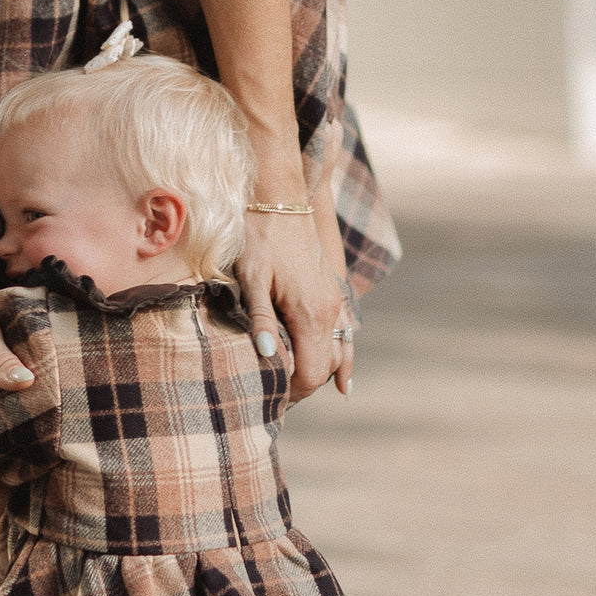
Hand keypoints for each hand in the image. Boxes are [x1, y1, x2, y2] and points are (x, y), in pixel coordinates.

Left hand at [239, 119, 352, 401]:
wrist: (281, 197)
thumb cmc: (259, 237)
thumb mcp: (251, 279)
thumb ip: (261, 319)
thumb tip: (266, 356)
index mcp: (311, 313)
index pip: (310, 373)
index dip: (290, 391)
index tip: (268, 397)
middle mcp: (330, 311)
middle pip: (324, 369)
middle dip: (301, 387)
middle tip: (273, 398)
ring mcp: (336, 302)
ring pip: (337, 354)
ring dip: (317, 373)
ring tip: (293, 391)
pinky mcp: (333, 293)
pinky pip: (344, 336)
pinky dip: (341, 359)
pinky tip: (342, 380)